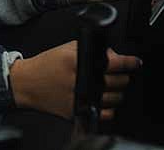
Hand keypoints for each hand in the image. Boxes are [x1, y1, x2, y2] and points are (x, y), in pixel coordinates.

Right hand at [9, 43, 140, 119]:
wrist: (27, 84)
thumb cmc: (46, 65)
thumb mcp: (67, 49)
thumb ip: (91, 49)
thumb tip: (113, 55)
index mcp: (78, 62)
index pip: (114, 63)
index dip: (129, 62)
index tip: (136, 62)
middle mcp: (80, 81)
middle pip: (119, 82)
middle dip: (123, 76)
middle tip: (118, 74)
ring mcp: (80, 98)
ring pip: (115, 98)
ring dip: (117, 92)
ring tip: (110, 86)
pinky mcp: (77, 111)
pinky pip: (105, 114)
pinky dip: (109, 108)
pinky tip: (103, 100)